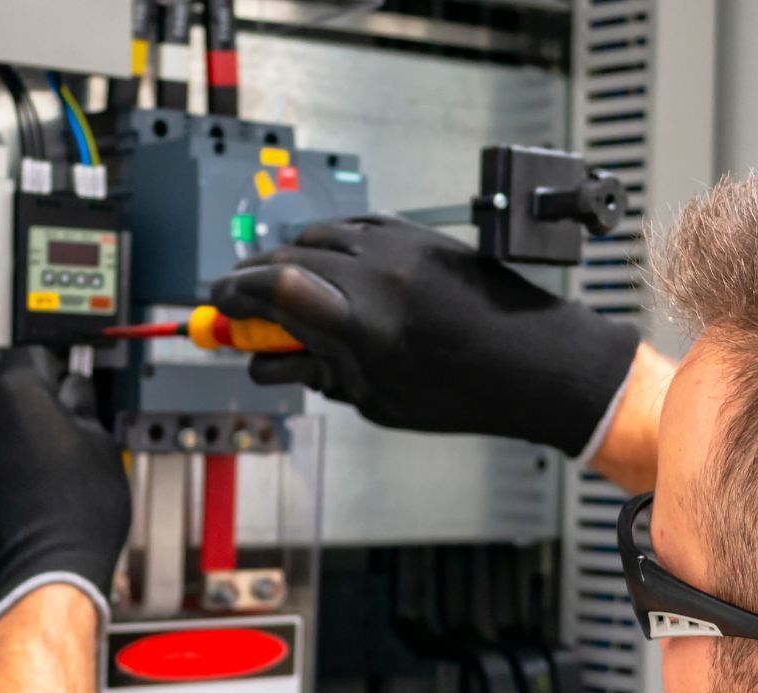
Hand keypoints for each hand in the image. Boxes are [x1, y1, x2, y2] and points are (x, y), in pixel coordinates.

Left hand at [0, 347, 130, 642]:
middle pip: (0, 400)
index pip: (29, 356)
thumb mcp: (103, 446)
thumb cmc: (77, 516)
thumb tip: (74, 393)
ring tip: (32, 485)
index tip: (59, 387)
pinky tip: (9, 506)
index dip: (51, 372)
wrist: (44, 574)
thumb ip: (82, 405)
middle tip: (55, 449)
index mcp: (17, 394)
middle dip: (23, 417)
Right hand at [210, 215, 640, 457]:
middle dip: (252, 281)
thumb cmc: (467, 393)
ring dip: (288, 258)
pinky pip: (354, 226)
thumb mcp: (379, 400)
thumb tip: (271, 360)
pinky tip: (328, 267)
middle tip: (237, 303)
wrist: (538, 361)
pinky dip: (329, 244)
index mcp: (364, 325)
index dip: (233, 296)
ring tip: (283, 289)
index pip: (273, 290)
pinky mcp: (418, 235)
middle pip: (286, 259)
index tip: (219, 308)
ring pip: (317, 236)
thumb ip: (319, 373)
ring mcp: (399, 247)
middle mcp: (378, 276)